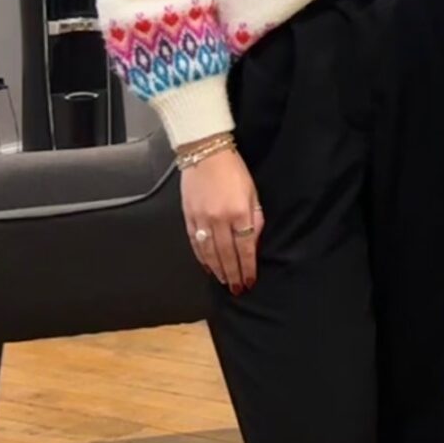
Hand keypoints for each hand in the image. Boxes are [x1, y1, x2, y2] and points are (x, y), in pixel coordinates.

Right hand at [182, 146, 262, 293]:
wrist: (205, 153)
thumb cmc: (234, 170)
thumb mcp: (253, 192)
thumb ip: (255, 218)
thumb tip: (253, 242)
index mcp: (238, 212)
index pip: (244, 248)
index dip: (247, 267)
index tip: (250, 280)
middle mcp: (219, 219)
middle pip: (226, 255)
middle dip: (233, 274)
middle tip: (237, 289)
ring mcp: (201, 219)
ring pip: (209, 253)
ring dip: (217, 270)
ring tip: (224, 282)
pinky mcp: (188, 217)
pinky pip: (195, 243)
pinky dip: (201, 257)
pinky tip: (207, 266)